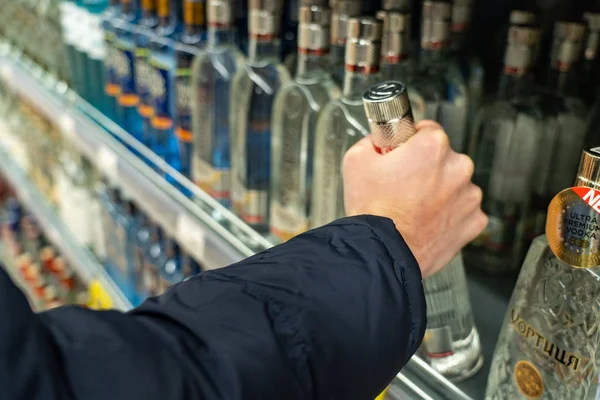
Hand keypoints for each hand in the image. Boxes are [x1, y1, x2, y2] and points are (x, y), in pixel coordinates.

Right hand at [342, 121, 486, 277]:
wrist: (382, 253)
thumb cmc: (372, 212)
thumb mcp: (356, 160)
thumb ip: (372, 140)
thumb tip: (379, 140)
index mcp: (432, 147)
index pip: (426, 130)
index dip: (410, 143)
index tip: (403, 154)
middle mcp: (458, 167)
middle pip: (442, 158)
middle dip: (425, 168)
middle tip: (402, 186)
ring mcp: (469, 196)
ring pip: (454, 184)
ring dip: (438, 192)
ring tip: (413, 208)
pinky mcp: (474, 221)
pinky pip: (462, 210)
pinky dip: (448, 215)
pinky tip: (427, 221)